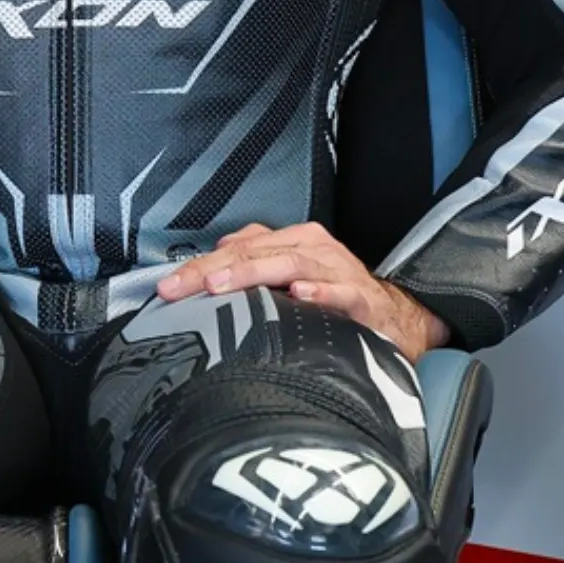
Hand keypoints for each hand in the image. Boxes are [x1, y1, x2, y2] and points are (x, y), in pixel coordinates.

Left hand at [155, 221, 449, 362]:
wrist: (397, 320)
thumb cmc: (336, 300)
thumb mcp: (290, 281)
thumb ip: (253, 272)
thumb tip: (208, 274)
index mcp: (290, 242)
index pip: (235, 248)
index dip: (198, 266)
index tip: (167, 288)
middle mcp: (310, 248)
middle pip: (254, 251)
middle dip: (213, 269)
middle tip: (183, 287)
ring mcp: (336, 270)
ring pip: (289, 263)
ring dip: (253, 271)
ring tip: (224, 284)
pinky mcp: (363, 297)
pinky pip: (340, 292)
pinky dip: (320, 292)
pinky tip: (299, 296)